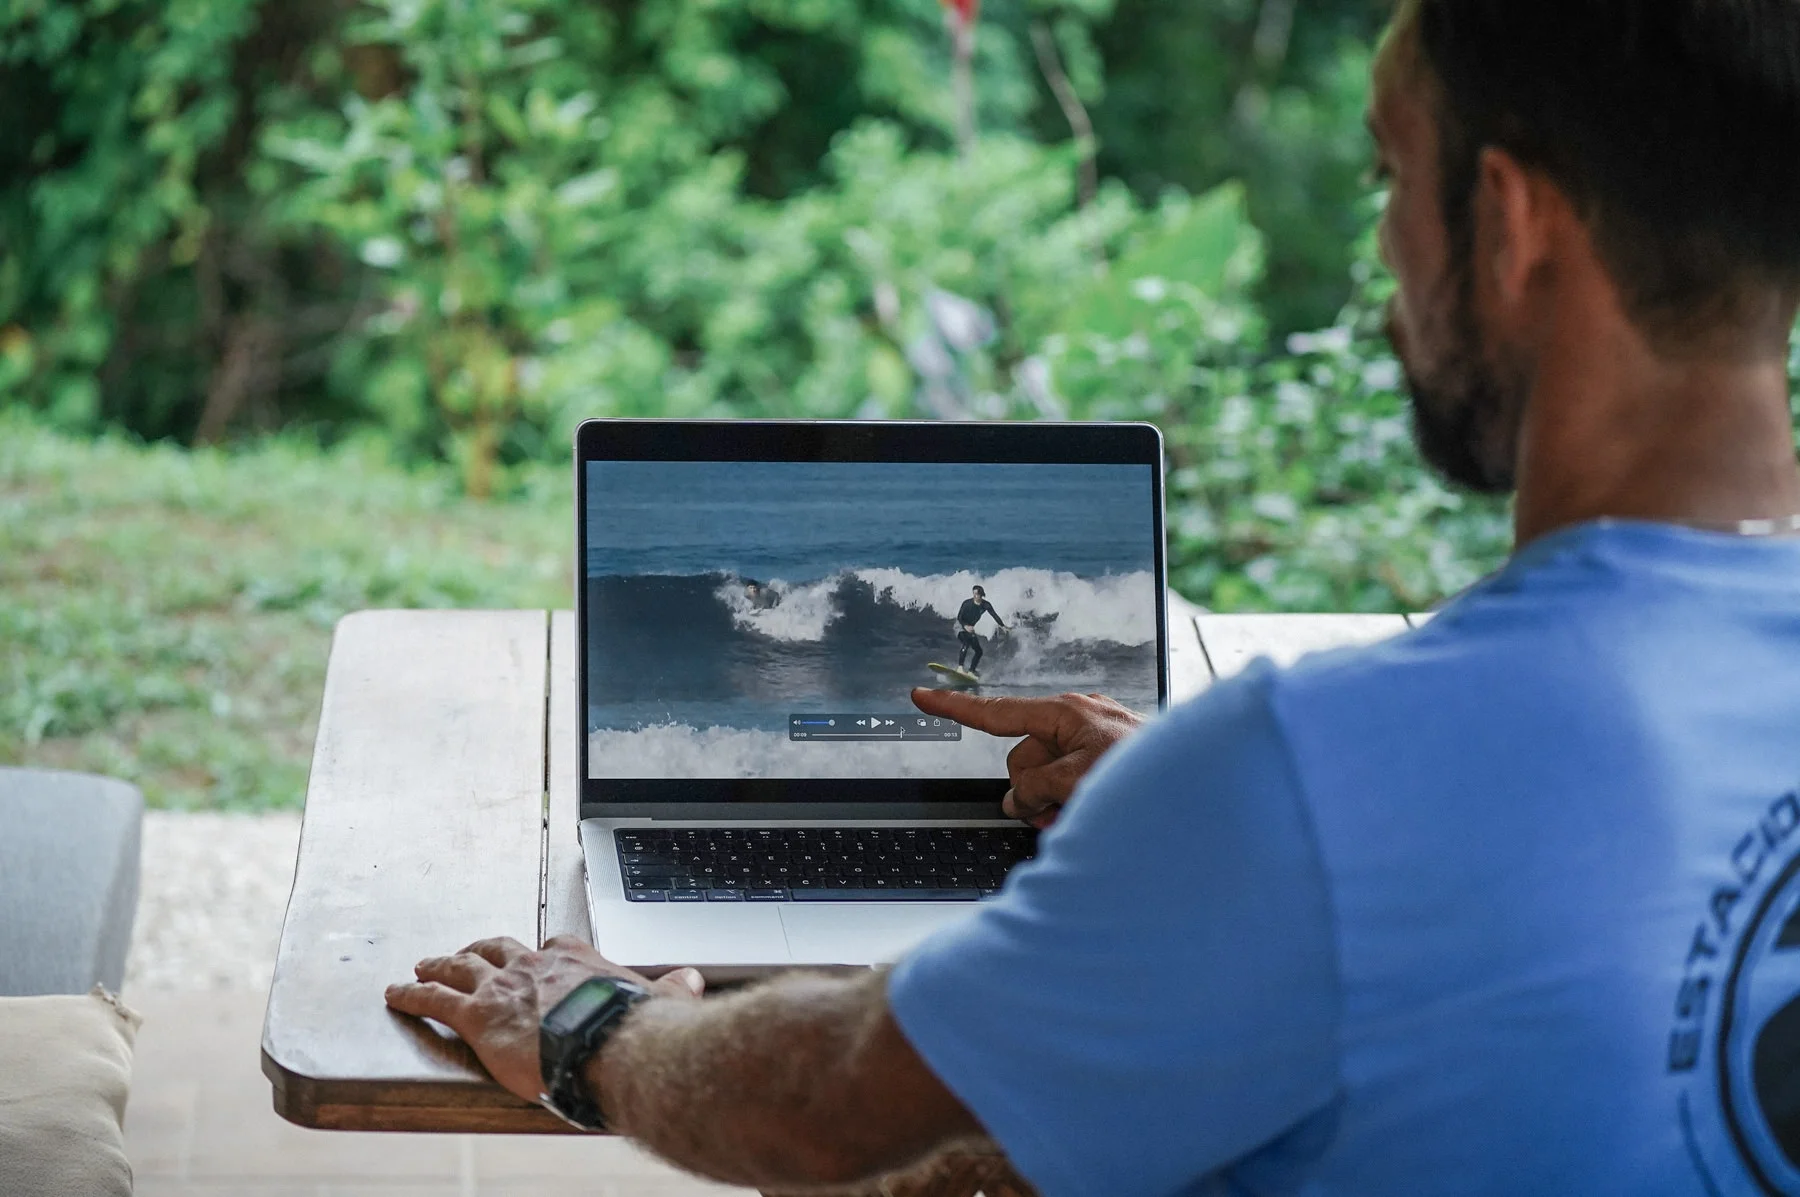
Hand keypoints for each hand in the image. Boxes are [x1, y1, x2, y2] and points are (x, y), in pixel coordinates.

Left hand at [384, 935, 704, 1103]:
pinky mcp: (478, 1016)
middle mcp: (536, 966)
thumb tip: (693, 981)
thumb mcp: (662, 1001)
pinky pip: (435, 1000)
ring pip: (460, 966)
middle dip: (479, 951)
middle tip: (463, 955)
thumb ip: (674, 990)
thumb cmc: (637, 1029)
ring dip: (438, 965)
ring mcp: (504, 987)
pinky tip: (395, 994)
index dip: (542, 952)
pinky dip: (412, 995)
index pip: (554, 945)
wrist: (612, 1045)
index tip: (539, 955)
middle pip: (498, 948)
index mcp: (578, 962)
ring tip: (420, 967)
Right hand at [910, 689, 1143, 827]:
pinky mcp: (1104, 769)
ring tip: (1084, 819)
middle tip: (1058, 811)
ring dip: (1054, 807)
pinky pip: (1068, 790)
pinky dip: (1072, 809)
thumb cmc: (1151, 776)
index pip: (997, 712)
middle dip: (1031, 793)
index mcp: (1067, 713)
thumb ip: (1035, 788)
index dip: (954, 707)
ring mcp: (1091, 747)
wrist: (1203, 794)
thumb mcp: (1078, 779)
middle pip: (1020, 762)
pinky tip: (1093, 821)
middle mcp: (1077, 724)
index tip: (920, 696)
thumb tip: (1016, 800)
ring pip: (1042, 783)